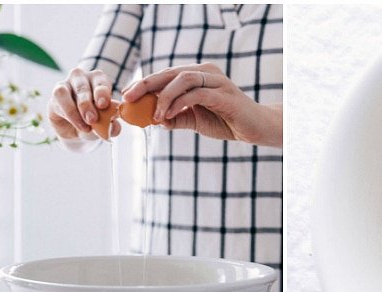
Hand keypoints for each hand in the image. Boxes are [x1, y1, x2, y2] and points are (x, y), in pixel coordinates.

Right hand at [47, 68, 121, 150]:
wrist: (76, 131)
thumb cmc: (94, 122)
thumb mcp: (106, 125)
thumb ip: (112, 125)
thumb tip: (115, 126)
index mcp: (99, 80)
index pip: (101, 82)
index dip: (102, 93)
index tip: (103, 105)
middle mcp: (83, 77)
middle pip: (84, 87)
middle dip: (88, 104)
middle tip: (93, 119)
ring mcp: (68, 82)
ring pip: (69, 91)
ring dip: (78, 109)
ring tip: (86, 124)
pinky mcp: (57, 92)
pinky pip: (61, 98)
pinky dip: (70, 113)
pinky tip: (78, 124)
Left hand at [122, 63, 281, 147]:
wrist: (255, 128)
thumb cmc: (226, 121)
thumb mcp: (195, 120)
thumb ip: (176, 118)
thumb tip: (153, 120)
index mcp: (198, 75)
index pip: (166, 74)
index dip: (145, 83)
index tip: (127, 96)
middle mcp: (207, 72)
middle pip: (170, 72)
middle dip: (146, 84)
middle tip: (129, 98)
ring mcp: (217, 81)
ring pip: (182, 79)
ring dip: (164, 96)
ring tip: (154, 115)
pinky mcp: (224, 94)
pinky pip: (196, 94)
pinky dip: (179, 104)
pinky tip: (169, 116)